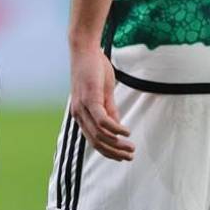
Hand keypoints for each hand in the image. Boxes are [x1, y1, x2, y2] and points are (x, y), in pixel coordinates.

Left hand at [70, 45, 133, 160]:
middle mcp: (79, 115)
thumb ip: (110, 110)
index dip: (108, 151)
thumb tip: (117, 127)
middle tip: (130, 157)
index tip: (122, 157)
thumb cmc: (95, 71)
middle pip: (96, 142)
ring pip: (100, 134)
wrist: (85, 52)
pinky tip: (126, 132)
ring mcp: (83, 108)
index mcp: (81, 116)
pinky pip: (102, 121)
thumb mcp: (104, 94)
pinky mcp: (90, 100)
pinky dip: (115, 129)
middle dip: (114, 152)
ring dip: (117, 143)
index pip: (93, 140)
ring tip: (131, 147)